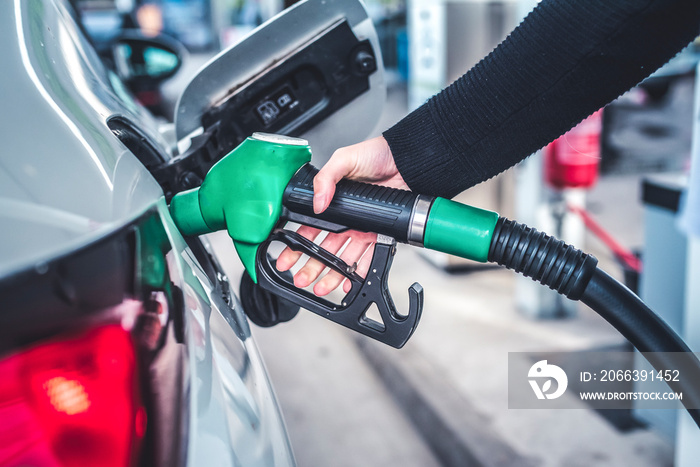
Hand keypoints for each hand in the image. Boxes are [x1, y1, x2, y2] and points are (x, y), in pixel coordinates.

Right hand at [276, 136, 407, 295]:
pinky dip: (360, 272)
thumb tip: (317, 202)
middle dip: (311, 266)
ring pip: (344, 257)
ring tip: (322, 286)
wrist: (407, 159)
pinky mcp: (380, 232)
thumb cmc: (377, 154)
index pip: (308, 229)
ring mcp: (362, 227)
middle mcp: (346, 218)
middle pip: (325, 249)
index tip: (286, 259)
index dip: (296, 245)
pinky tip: (350, 282)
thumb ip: (325, 178)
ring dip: (332, 274)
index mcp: (332, 202)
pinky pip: (369, 256)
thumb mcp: (344, 159)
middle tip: (302, 279)